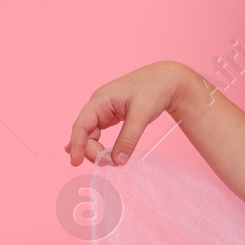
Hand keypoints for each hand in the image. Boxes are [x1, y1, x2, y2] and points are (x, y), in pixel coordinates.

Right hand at [65, 60, 200, 166]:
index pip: (81, 125)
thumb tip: (117, 162)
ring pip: (91, 133)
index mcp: (100, 100)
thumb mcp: (142, 115)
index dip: (76, 145)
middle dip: (91, 149)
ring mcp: (104, 109)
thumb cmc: (154, 90)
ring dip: (96, 148)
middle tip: (107, 164)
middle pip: (85, 131)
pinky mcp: (112, 114)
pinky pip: (100, 131)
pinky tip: (96, 153)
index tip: (76, 163)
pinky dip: (99, 143)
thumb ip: (128, 138)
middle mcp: (98, 104)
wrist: (168, 80)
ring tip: (106, 162)